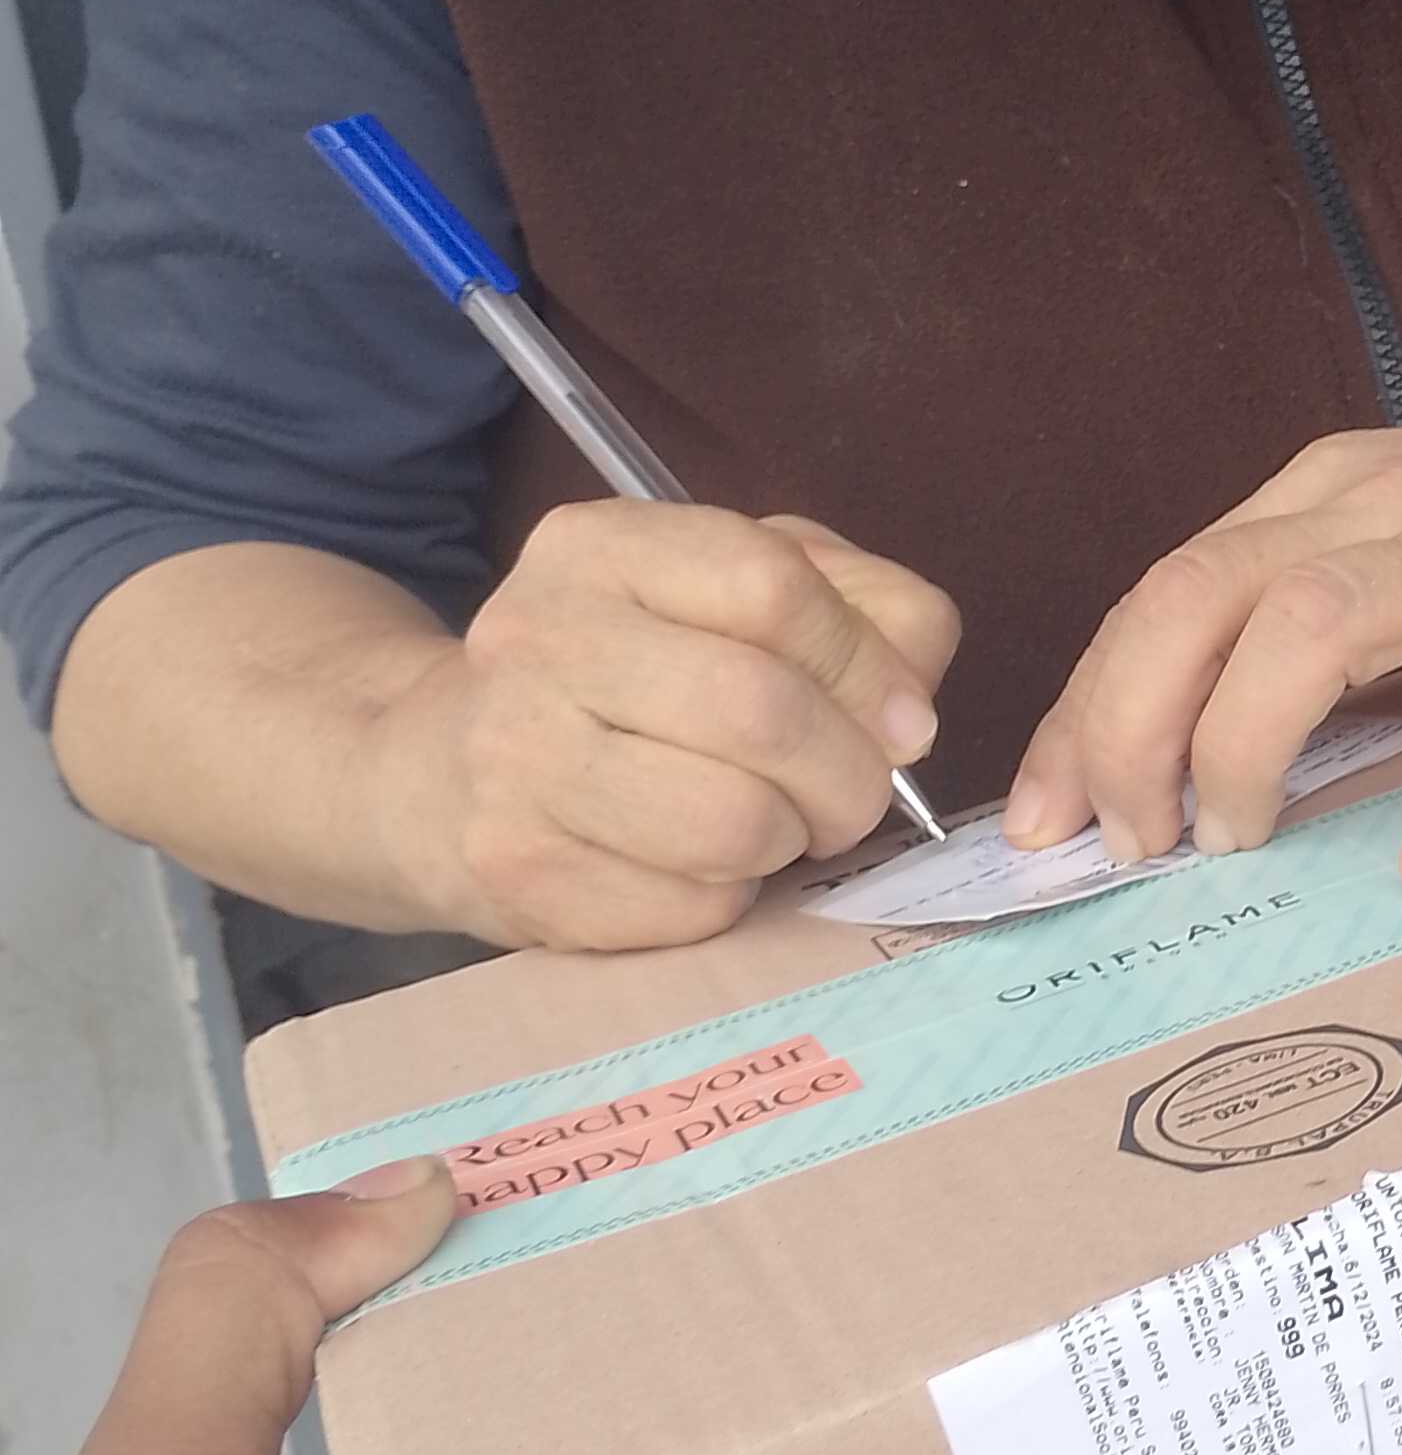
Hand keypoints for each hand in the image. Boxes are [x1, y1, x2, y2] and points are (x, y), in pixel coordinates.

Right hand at [378, 501, 961, 950]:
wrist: (439, 773)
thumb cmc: (634, 676)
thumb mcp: (738, 597)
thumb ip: (863, 610)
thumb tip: (908, 711)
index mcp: (601, 546)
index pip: (772, 587)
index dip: (866, 664)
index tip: (901, 718)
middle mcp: (539, 637)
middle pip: (760, 710)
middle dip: (848, 774)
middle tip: (852, 796)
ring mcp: (513, 757)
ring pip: (732, 823)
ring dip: (789, 840)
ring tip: (773, 826)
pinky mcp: (518, 871)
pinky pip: (689, 908)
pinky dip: (727, 900)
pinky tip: (697, 868)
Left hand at [1006, 365, 1401, 898]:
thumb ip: (1308, 626)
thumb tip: (1184, 770)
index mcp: (1320, 498)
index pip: (1163, 596)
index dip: (1085, 712)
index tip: (1043, 820)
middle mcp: (1381, 508)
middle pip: (1201, 597)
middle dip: (1130, 728)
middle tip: (1127, 848)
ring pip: (1315, 625)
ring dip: (1243, 743)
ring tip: (1238, 844)